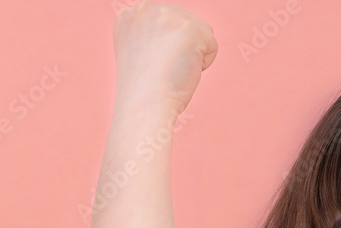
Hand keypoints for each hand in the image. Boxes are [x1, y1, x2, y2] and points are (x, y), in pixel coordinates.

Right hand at [112, 0, 217, 115]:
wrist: (145, 104)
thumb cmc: (144, 91)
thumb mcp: (142, 54)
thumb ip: (156, 38)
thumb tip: (179, 37)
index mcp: (129, 15)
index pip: (166, 22)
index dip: (166, 48)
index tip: (153, 65)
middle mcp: (146, 8)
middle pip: (185, 23)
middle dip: (181, 50)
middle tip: (163, 69)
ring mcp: (167, 15)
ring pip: (201, 32)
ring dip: (193, 55)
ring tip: (172, 69)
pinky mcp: (189, 27)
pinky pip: (211, 44)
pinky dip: (204, 63)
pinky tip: (183, 71)